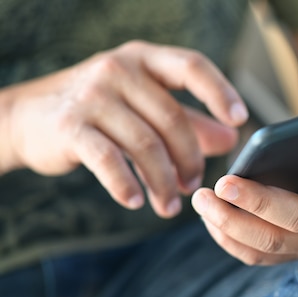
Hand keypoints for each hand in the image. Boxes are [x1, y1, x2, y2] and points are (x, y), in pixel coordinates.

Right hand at [5, 40, 247, 217]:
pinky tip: (135, 201)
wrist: (28, 116)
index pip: (192, 66)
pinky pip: (110, 161)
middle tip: (193, 186)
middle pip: (173, 120)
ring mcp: (93, 95)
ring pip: (146, 145)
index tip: (240, 120)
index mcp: (144, 60)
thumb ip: (190, 120)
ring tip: (168, 205)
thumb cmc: (99, 110)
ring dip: (163, 182)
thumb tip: (231, 137)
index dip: (220, 91)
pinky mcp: (71, 126)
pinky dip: (127, 185)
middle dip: (189, 160)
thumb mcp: (145, 107)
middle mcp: (120, 70)